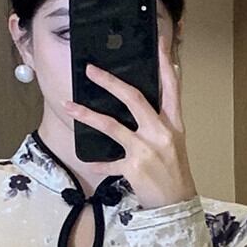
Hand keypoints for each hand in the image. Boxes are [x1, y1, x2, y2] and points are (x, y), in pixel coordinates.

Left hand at [60, 33, 196, 210]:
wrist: (176, 204)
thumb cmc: (174, 171)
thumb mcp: (175, 140)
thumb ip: (164, 116)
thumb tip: (159, 92)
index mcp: (173, 123)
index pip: (171, 86)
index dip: (164, 63)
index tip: (157, 42)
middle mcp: (160, 133)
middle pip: (133, 98)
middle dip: (110, 82)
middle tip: (91, 70)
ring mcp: (145, 150)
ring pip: (112, 126)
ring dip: (88, 115)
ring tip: (69, 106)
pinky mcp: (133, 168)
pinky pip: (108, 163)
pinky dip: (98, 163)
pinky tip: (88, 161)